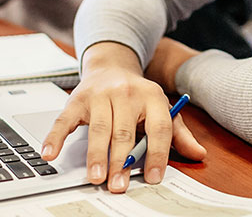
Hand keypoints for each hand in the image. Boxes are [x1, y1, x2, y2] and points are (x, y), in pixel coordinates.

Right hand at [41, 42, 205, 193]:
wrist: (112, 66)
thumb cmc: (138, 96)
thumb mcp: (162, 110)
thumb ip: (178, 133)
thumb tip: (199, 153)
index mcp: (152, 96)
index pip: (159, 127)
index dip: (157, 154)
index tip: (153, 178)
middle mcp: (127, 93)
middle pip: (125, 131)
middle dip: (121, 160)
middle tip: (118, 185)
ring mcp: (101, 94)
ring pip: (99, 128)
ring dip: (96, 154)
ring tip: (96, 176)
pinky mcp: (78, 99)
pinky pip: (65, 120)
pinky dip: (56, 137)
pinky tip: (51, 154)